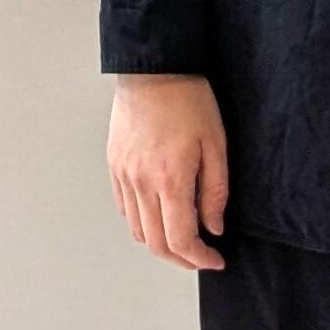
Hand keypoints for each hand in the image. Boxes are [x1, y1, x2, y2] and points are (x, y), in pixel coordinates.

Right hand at [107, 73, 228, 268]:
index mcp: (170, 179)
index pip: (180, 240)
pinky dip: (142, 222)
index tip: (215, 260)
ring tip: (182, 237)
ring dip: (160, 243)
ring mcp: (124, 175)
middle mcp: (142, 183)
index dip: (200, 259)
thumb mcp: (215, 145)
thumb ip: (215, 192)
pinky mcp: (114, 165)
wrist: (153, 69)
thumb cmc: (188, 100)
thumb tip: (213, 227)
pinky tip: (159, 214)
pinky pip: (124, 208)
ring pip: (138, 230)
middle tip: (201, 257)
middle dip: (181, 259)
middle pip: (156, 243)